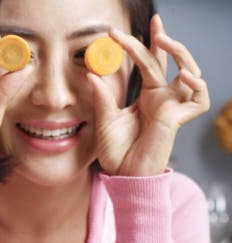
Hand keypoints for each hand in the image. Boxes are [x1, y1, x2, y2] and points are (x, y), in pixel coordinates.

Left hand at [90, 14, 209, 175]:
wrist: (122, 176)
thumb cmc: (115, 152)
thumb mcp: (104, 120)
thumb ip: (102, 97)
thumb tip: (92, 72)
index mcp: (146, 96)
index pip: (149, 63)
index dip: (144, 44)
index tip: (121, 31)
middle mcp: (162, 98)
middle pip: (168, 61)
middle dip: (163, 38)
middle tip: (154, 20)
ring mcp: (172, 107)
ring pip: (189, 72)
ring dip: (180, 53)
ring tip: (164, 40)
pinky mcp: (178, 119)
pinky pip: (198, 98)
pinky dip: (195, 84)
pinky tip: (181, 76)